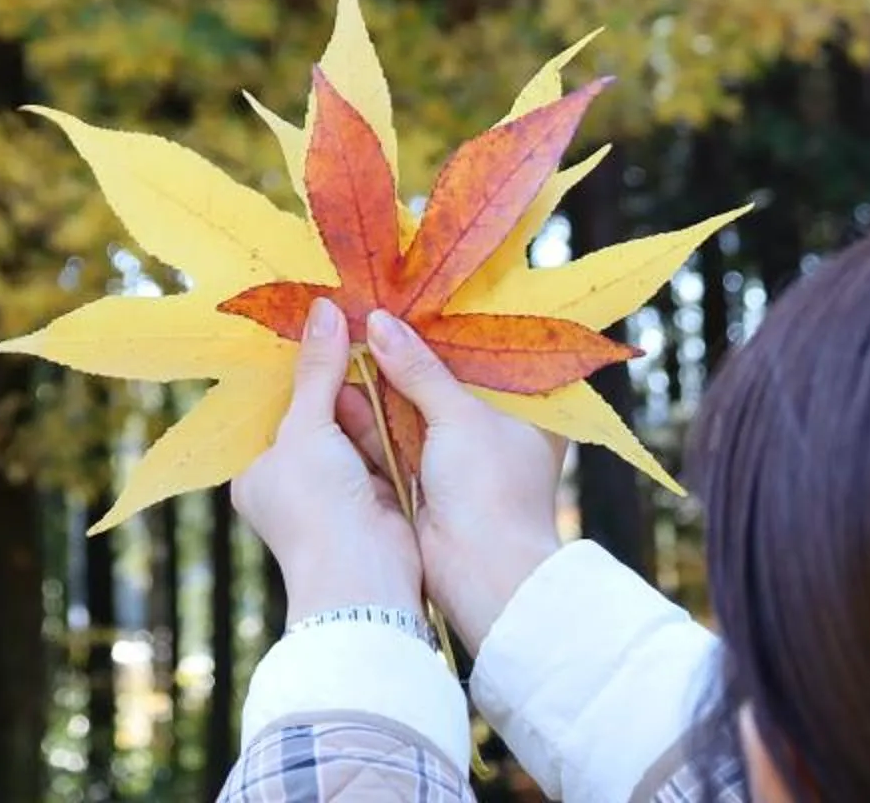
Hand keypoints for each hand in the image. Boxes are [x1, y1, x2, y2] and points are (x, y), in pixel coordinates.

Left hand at [231, 296, 424, 618]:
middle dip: (337, 377)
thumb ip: (317, 372)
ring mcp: (337, 492)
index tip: (318, 323)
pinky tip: (405, 380)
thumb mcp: (307, 428)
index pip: (274, 407)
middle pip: (317, 416)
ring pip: (353, 431)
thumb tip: (322, 310)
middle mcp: (293, 481)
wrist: (364, 578)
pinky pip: (382, 448)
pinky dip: (392, 423)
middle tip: (356, 323)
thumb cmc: (315, 505)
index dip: (297, 367)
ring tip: (382, 341)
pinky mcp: (376, 497)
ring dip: (368, 396)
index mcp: (258, 470)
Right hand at [349, 310, 565, 649]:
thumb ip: (419, 368)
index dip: (454, 325)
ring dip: (384, 383)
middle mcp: (497, 429)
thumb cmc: (492, 490)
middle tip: (373, 310)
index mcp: (529, 410)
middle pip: (448, 379)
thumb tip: (379, 321)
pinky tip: (340, 387)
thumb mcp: (459, 416)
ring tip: (347, 339)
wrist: (482, 575)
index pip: (491, 352)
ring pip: (416, 408)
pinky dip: (371, 419)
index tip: (418, 293)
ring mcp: (461, 457)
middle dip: (410, 351)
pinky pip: (396, 439)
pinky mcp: (428, 479)